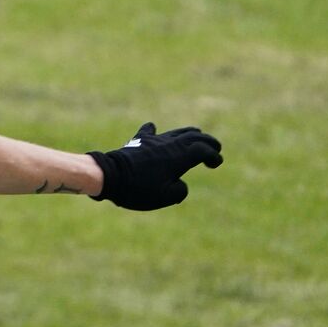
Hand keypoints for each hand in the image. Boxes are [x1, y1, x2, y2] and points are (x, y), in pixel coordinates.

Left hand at [88, 122, 222, 210]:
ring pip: (177, 132)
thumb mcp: (166, 197)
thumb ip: (180, 190)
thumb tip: (179, 183)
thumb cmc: (138, 189)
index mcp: (179, 157)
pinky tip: (154, 129)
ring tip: (197, 135)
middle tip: (215, 148)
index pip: (203, 150)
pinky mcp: (139, 141)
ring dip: (190, 133)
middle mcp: (169, 144)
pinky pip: (149, 132)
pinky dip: (155, 131)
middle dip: (208, 141)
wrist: (110, 176)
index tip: (216, 163)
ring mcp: (154, 140)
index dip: (213, 156)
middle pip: (194, 136)